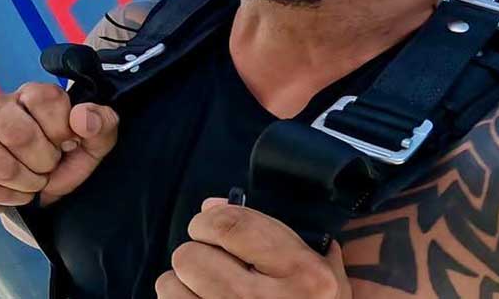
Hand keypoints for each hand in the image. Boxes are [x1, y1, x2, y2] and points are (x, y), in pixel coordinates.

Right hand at [0, 82, 118, 213]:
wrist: (44, 187)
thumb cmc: (68, 157)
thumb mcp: (96, 142)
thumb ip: (100, 124)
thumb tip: (82, 118)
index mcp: (33, 94)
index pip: (45, 100)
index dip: (61, 132)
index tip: (68, 145)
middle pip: (16, 133)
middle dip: (40, 164)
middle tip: (47, 170)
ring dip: (19, 186)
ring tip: (30, 185)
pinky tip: (8, 196)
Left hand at [156, 199, 351, 297]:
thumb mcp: (328, 278)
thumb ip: (278, 235)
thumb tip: (212, 207)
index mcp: (302, 274)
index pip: (231, 225)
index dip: (210, 220)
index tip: (207, 225)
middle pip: (190, 256)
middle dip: (197, 255)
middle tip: (212, 264)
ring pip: (170, 285)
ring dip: (182, 285)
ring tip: (205, 291)